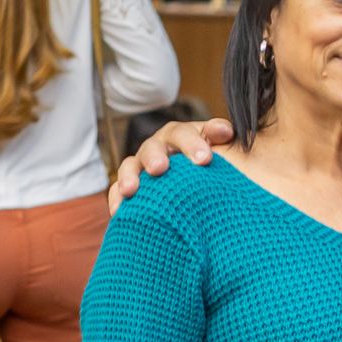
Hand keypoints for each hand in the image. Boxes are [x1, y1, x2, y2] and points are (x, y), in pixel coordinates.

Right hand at [108, 118, 234, 214]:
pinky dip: (117, 200)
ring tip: (130, 190)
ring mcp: (142, 166)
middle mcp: (158, 147)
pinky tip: (119, 212)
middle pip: (152, 148)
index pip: (183, 134)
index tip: (205, 159)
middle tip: (159, 169)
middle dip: (154, 157)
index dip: (192, 144)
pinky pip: (118, 192)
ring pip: (131, 167)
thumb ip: (221, 136)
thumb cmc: (213, 164)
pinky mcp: (132, 187)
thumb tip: (225, 130)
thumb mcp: (221, 147)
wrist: (201, 187)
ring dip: (129, 177)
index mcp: (181, 135)